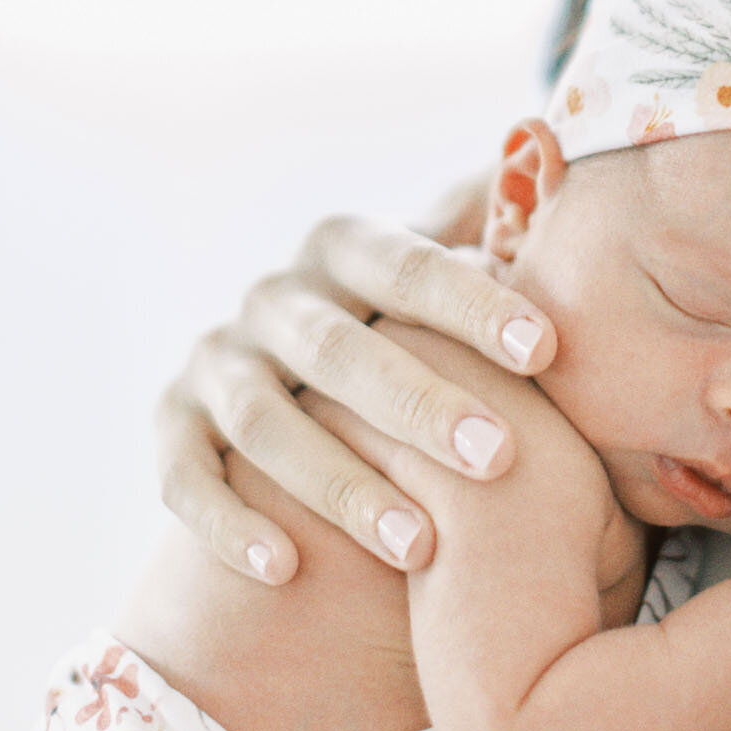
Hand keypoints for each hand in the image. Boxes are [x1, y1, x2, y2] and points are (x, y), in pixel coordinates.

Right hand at [155, 207, 556, 585]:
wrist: (292, 373)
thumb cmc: (409, 324)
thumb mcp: (440, 270)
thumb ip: (493, 233)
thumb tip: (559, 161)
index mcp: (346, 247)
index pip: (410, 266)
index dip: (475, 305)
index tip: (546, 350)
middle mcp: (276, 297)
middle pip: (342, 350)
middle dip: (421, 406)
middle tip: (498, 458)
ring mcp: (218, 360)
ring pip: (266, 422)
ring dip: (341, 485)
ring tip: (419, 547)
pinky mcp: (171, 424)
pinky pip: (184, 477)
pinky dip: (227, 522)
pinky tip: (283, 569)